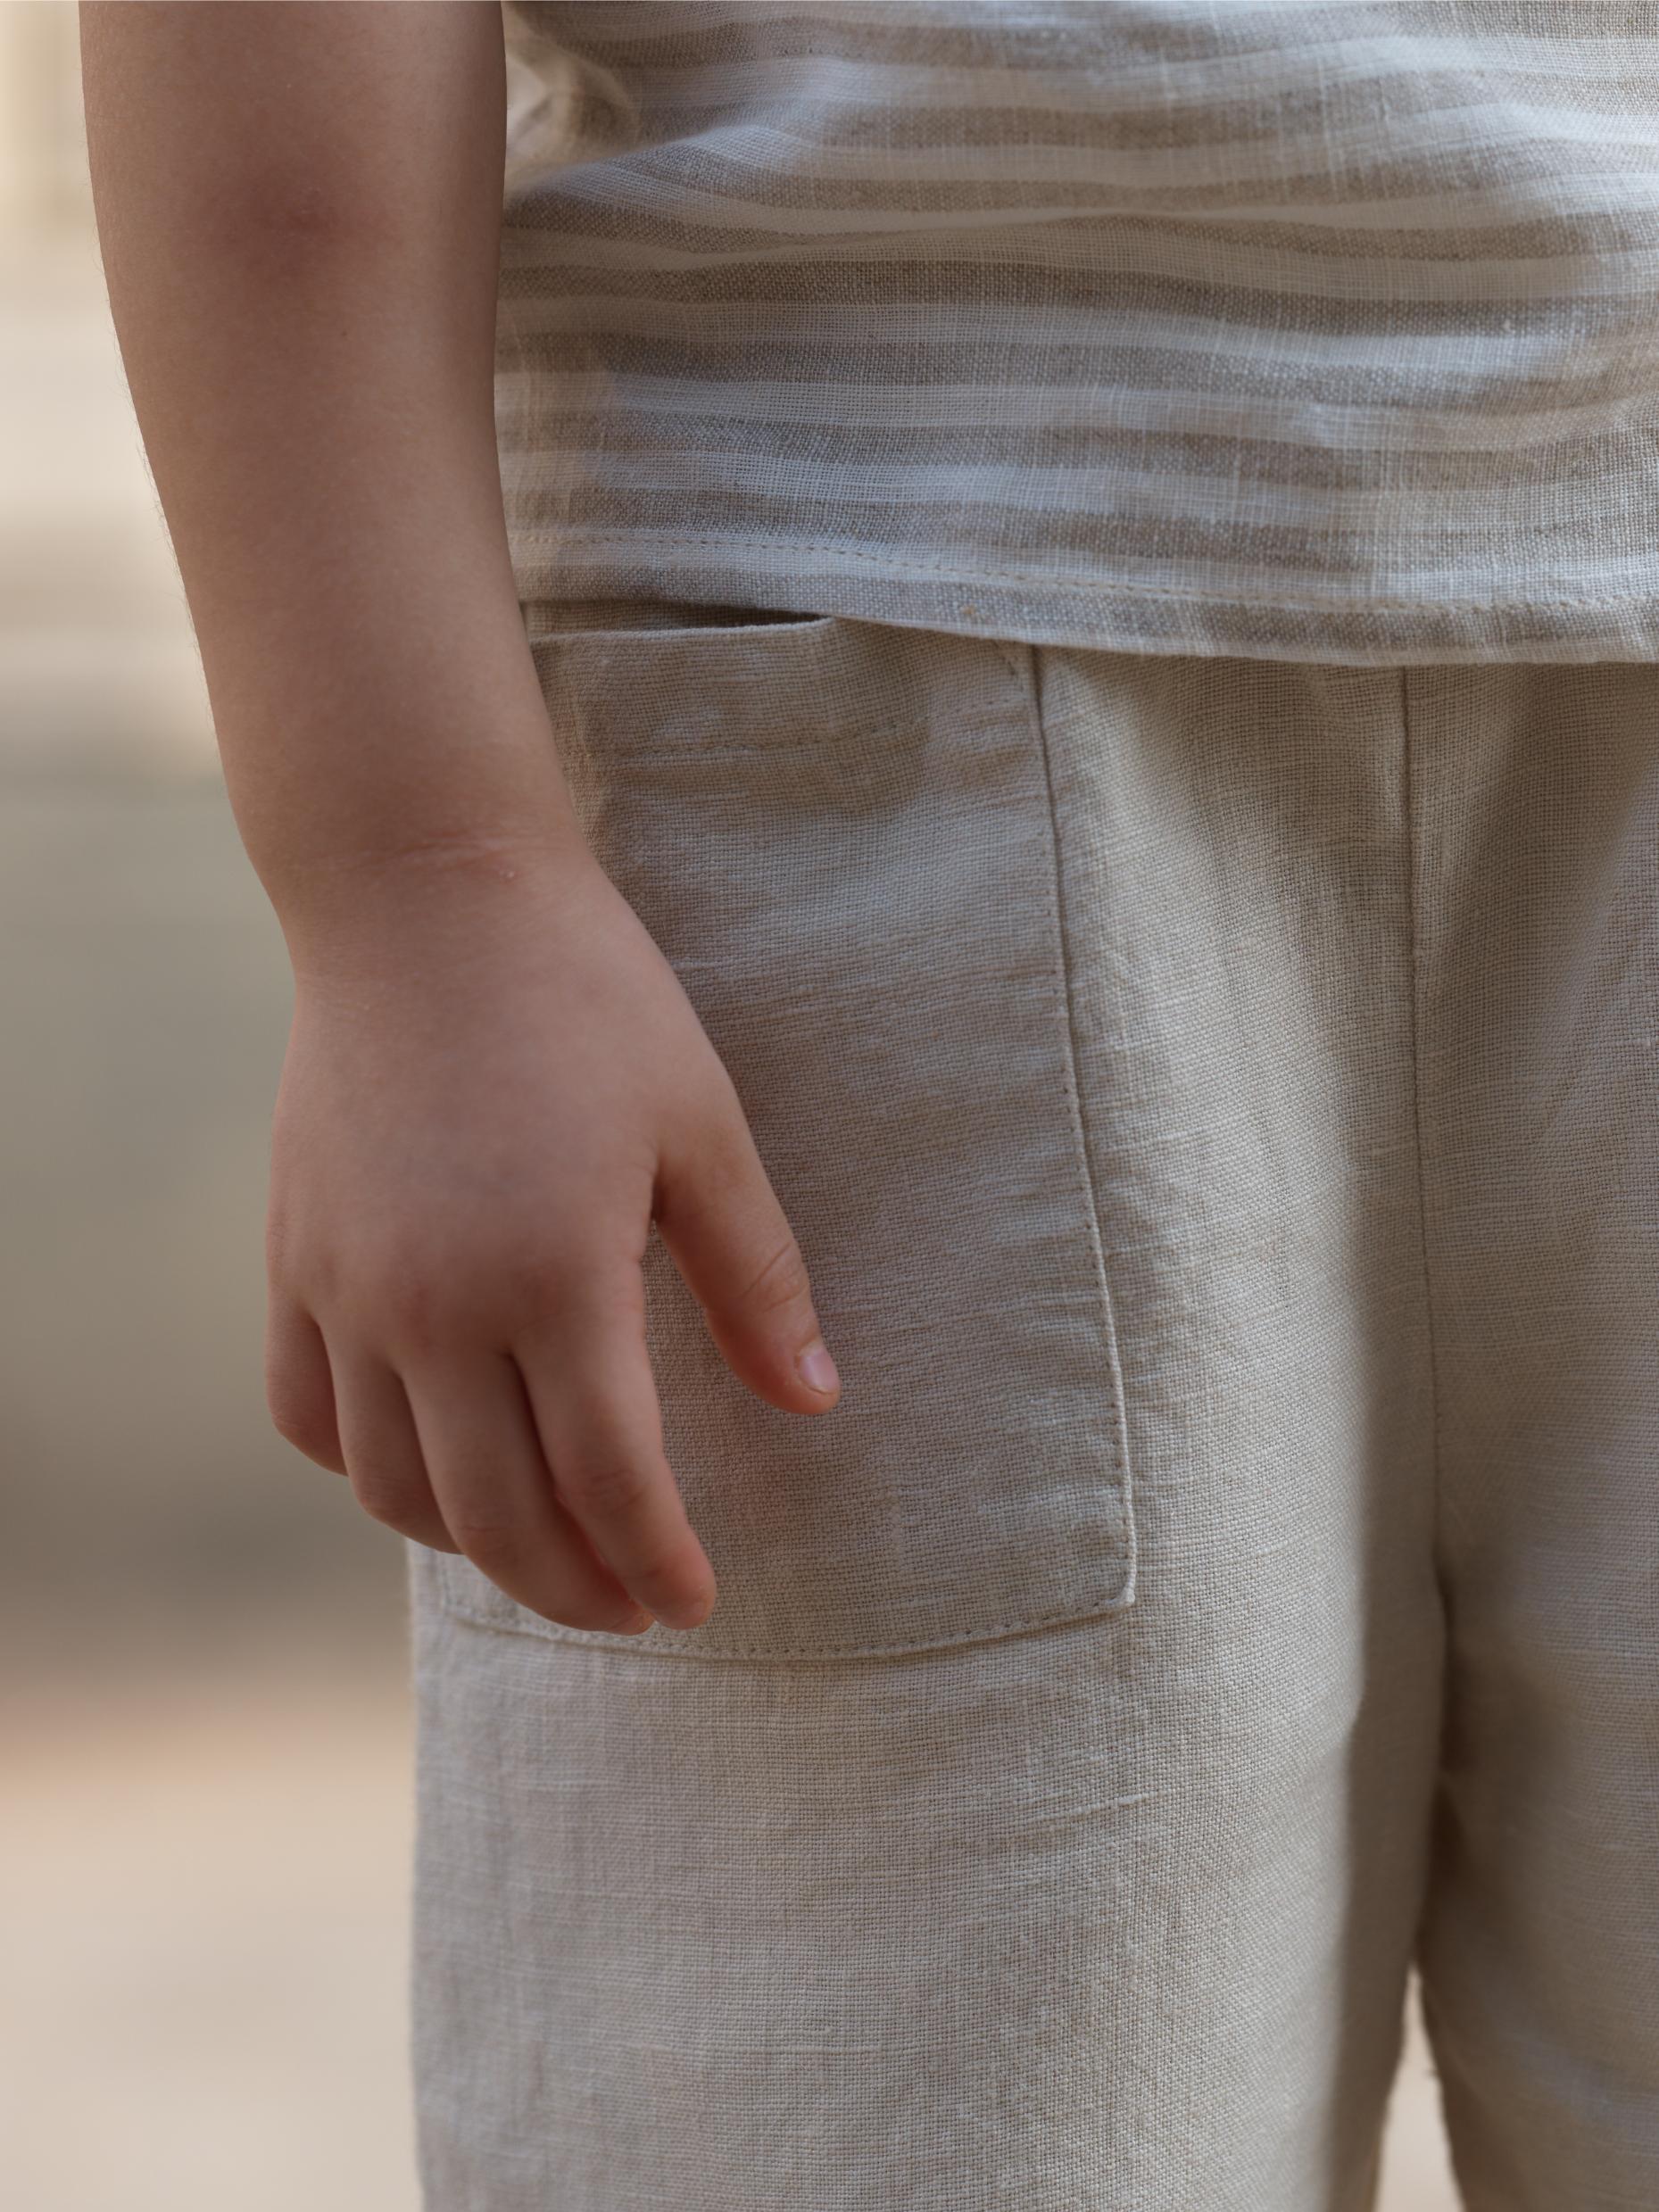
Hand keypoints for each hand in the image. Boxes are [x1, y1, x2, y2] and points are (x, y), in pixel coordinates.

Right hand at [262, 842, 841, 1633]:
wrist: (425, 895)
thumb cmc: (588, 999)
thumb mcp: (704, 1130)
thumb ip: (757, 1280)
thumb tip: (817, 1401)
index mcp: (556, 1276)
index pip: (611, 1482)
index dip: (658, 1561)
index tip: (694, 1602)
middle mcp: (436, 1305)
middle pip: (500, 1516)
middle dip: (575, 1587)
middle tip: (629, 1604)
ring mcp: (347, 1288)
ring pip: (393, 1489)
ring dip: (473, 1546)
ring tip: (541, 1546)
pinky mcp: (292, 1258)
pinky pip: (306, 1415)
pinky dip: (366, 1469)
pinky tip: (427, 1464)